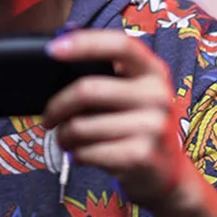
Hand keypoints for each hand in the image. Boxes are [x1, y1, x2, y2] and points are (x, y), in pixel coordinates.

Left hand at [42, 29, 189, 209]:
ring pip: (81, 126)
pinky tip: (81, 154)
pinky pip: (88, 152)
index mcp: (153, 70)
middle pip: (88, 90)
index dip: (85, 42)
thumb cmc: (137, 125)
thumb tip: (58, 56)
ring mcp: (153, 126)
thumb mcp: (133, 93)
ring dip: (64, 135)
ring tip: (66, 139)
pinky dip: (75, 154)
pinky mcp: (141, 156)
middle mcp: (157, 94)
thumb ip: (105, 74)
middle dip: (57, 105)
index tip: (53, 49)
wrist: (167, 174)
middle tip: (49, 117)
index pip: (120, 44)